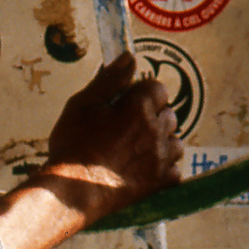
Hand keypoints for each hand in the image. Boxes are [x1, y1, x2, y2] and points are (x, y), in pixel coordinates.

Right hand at [40, 52, 182, 217]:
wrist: (73, 191)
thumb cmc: (74, 145)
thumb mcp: (83, 104)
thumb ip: (109, 79)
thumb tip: (129, 57)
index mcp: (139, 108)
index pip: (158, 88)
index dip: (142, 93)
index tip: (125, 103)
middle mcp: (157, 131)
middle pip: (169, 114)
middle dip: (153, 116)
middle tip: (126, 127)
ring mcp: (162, 159)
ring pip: (175, 142)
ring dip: (161, 142)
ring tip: (136, 149)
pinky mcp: (161, 183)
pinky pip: (174, 170)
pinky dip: (163, 168)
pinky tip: (142, 170)